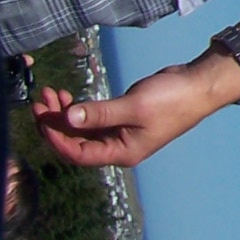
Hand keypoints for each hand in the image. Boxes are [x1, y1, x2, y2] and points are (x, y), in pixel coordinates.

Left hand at [30, 61, 233, 167]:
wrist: (198, 85)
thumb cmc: (172, 99)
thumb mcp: (133, 107)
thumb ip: (99, 113)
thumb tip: (68, 118)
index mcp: (121, 152)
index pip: (79, 154)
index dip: (56, 138)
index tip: (42, 118)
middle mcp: (118, 146)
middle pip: (77, 142)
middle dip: (55, 123)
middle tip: (40, 101)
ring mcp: (121, 132)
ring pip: (83, 129)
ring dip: (65, 114)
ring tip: (51, 94)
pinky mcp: (124, 116)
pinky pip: (94, 118)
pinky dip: (79, 109)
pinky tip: (69, 97)